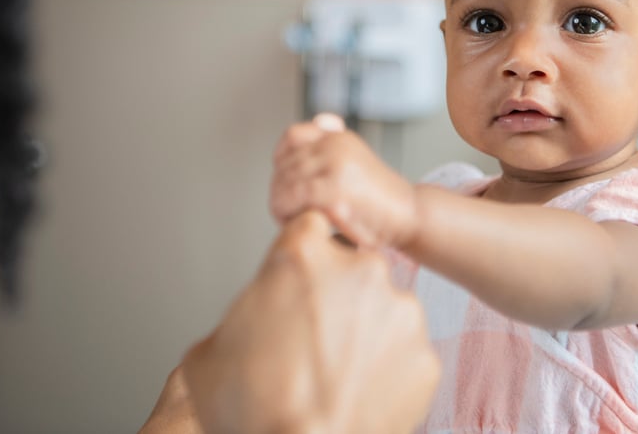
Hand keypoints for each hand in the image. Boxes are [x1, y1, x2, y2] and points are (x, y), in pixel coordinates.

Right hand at [181, 210, 438, 433]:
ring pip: (383, 307)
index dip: (303, 252)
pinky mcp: (426, 354)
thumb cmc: (255, 412)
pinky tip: (360, 391)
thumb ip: (245, 311)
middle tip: (310, 337)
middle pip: (351, 265)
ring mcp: (399, 311)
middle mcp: (358, 269)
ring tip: (335, 372)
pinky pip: (406, 351)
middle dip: (335, 293)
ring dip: (364, 330)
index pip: (311, 224)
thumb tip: (254, 319)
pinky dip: (389, 367)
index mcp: (302, 255)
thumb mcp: (211, 348)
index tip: (300, 274)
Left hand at [270, 113, 418, 247]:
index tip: (285, 181)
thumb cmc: (382, 198)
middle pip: (285, 164)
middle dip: (280, 189)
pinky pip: (293, 197)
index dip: (281, 160)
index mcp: (339, 138)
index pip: (292, 136)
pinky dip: (287, 212)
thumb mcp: (356, 160)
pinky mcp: (335, 190)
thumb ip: (334, 144)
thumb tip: (320, 120)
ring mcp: (336, 165)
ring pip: (285, 181)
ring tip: (289, 218)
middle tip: (286, 209)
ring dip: (280, 203)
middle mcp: (336, 146)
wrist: (411, 216)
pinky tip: (295, 221)